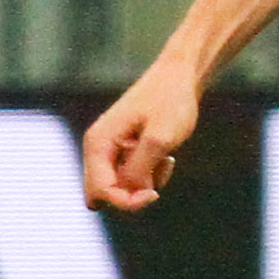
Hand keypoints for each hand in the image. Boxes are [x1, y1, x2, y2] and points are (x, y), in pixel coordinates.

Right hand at [83, 56, 200, 210]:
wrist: (180, 78)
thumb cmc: (170, 102)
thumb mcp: (159, 138)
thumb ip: (140, 169)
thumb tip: (130, 192)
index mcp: (98, 143)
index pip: (100, 191)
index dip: (126, 201)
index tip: (154, 194)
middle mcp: (98, 148)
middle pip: (102, 194)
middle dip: (131, 196)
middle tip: (156, 183)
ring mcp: (111, 150)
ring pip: (121, 188)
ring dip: (145, 183)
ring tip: (165, 158)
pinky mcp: (125, 152)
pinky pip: (133, 179)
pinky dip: (151, 174)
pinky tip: (165, 156)